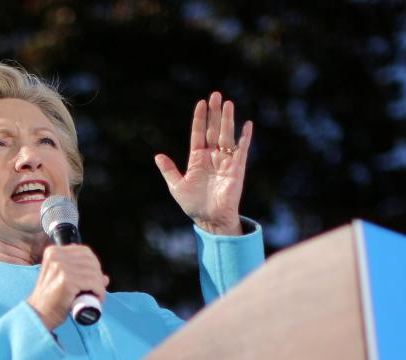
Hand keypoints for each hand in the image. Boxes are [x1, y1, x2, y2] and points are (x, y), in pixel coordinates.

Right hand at [27, 244, 107, 330]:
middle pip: (90, 261)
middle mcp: (56, 256)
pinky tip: (97, 299)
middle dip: (98, 276)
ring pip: (93, 272)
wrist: (38, 316)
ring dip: (100, 286)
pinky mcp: (66, 279)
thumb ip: (81, 275)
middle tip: (97, 291)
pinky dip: (99, 292)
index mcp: (53, 252)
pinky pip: (93, 283)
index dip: (94, 265)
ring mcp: (61, 267)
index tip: (95, 280)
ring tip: (96, 297)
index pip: (85, 252)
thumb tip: (105, 277)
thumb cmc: (51, 302)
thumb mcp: (64, 283)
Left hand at [155, 91, 252, 235]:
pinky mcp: (236, 168)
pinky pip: (242, 150)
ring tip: (228, 103)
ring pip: (226, 136)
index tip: (201, 103)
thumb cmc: (193, 205)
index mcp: (197, 159)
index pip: (198, 134)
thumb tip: (158, 156)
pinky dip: (245, 138)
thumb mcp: (177, 186)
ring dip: (227, 120)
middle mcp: (212, 157)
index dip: (200, 119)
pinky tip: (247, 124)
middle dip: (215, 113)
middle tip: (216, 95)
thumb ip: (169, 170)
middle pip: (213, 130)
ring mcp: (225, 161)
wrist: (209, 219)